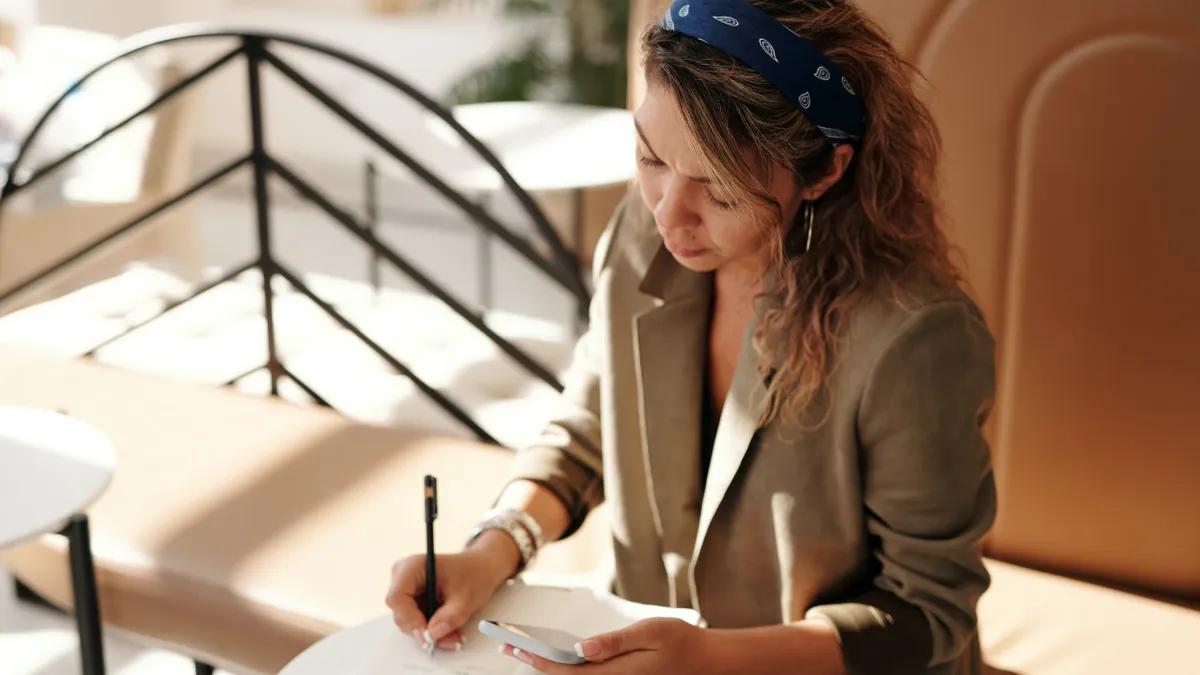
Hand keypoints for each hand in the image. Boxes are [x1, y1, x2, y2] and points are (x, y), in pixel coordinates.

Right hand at [385, 530, 520, 650]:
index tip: (428, 634)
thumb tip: (433, 634)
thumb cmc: (473, 574)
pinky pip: (416, 622)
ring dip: (431, 632)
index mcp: (413, 566)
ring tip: (454, 634)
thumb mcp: (467, 597)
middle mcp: (404, 576)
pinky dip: (433, 629)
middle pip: (401, 613)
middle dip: (425, 630)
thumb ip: (451, 616)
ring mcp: (406, 589)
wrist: (481, 568)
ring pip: (409, 622)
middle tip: (449, 638)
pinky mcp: (412, 601)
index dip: (410, 619)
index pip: (397, 598)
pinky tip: (449, 629)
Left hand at [499, 618, 713, 673]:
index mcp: (616, 674)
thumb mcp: (650, 632)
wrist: (706, 663)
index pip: (567, 672)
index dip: (538, 661)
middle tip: (509, 646)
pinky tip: (557, 660)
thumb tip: (582, 648)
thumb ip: (615, 642)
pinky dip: (568, 671)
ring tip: (525, 652)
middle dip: (536, 664)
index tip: (516, 647)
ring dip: (550, 669)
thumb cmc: (682, 643)